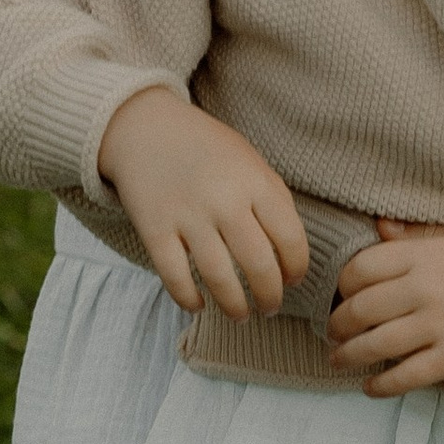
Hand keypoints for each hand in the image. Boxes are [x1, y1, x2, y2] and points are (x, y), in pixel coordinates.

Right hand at [97, 86, 307, 320]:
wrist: (146, 128)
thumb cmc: (208, 151)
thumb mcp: (251, 162)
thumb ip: (273, 202)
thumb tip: (290, 256)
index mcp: (256, 182)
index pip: (291, 239)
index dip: (296, 268)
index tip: (292, 279)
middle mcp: (225, 200)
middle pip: (259, 265)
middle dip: (270, 297)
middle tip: (270, 307)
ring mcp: (188, 215)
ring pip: (218, 278)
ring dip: (234, 306)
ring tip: (240, 314)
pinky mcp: (154, 228)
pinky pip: (175, 277)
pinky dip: (188, 299)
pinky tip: (198, 305)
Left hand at [328, 229, 443, 399]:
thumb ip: (415, 242)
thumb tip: (378, 227)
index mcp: (424, 256)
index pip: (360, 270)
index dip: (342, 287)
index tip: (342, 296)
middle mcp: (426, 289)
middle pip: (360, 309)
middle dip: (338, 325)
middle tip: (333, 332)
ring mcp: (440, 325)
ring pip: (375, 345)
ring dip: (349, 356)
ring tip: (339, 359)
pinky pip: (405, 376)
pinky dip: (380, 385)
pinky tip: (370, 387)